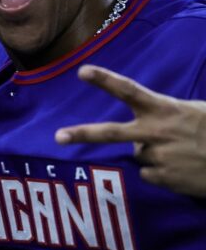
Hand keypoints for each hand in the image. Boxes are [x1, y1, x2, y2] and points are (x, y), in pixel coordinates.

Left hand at [55, 64, 205, 196]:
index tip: (83, 71)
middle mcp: (156, 133)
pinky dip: (160, 173)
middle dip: (82, 134)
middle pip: (111, 133)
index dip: (105, 81)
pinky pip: (148, 174)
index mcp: (165, 109)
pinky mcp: (162, 178)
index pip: (130, 91)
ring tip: (180, 153)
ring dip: (153, 154)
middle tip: (58, 137)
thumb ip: (165, 116)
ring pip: (138, 155)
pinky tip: (182, 168)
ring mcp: (157, 157)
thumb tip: (141, 133)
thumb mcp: (194, 112)